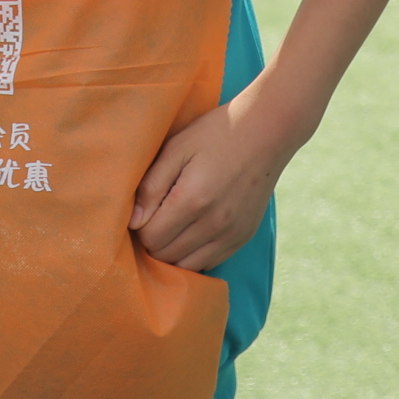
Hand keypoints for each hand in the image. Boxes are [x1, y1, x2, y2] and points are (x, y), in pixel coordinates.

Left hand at [130, 85, 305, 271]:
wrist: (265, 132)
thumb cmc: (214, 135)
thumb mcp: (176, 149)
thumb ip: (151, 186)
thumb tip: (133, 221)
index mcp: (192, 200)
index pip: (150, 238)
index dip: (139, 226)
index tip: (142, 211)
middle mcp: (213, 224)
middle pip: (166, 255)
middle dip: (153, 240)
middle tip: (154, 218)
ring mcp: (231, 234)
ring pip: (187, 266)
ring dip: (172, 252)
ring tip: (170, 227)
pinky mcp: (243, 237)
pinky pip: (210, 263)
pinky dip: (194, 255)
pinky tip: (190, 234)